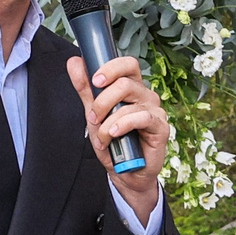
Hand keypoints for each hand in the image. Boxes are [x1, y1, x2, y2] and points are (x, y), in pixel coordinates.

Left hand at [66, 53, 169, 218]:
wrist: (125, 172)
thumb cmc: (113, 141)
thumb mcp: (94, 114)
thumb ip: (85, 89)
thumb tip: (74, 62)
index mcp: (132, 87)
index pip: (127, 64)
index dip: (111, 68)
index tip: (95, 81)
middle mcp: (145, 95)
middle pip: (125, 83)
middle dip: (102, 101)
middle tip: (92, 117)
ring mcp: (155, 110)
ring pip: (128, 102)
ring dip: (107, 121)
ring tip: (102, 137)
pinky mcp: (161, 127)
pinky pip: (141, 118)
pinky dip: (122, 126)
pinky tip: (114, 135)